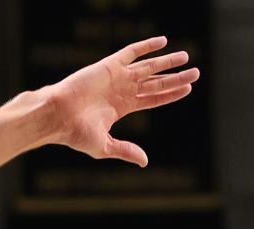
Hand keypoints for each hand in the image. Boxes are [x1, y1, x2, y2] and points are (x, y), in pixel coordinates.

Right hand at [43, 37, 199, 167]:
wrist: (58, 116)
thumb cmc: (76, 133)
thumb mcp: (105, 146)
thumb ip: (126, 150)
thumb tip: (145, 162)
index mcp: (124, 107)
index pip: (154, 99)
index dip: (171, 94)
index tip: (188, 89)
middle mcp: (123, 90)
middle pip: (156, 82)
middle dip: (176, 77)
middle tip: (196, 72)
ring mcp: (117, 77)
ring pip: (149, 67)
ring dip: (167, 62)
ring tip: (186, 57)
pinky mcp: (109, 66)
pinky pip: (131, 52)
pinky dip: (146, 46)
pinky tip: (162, 42)